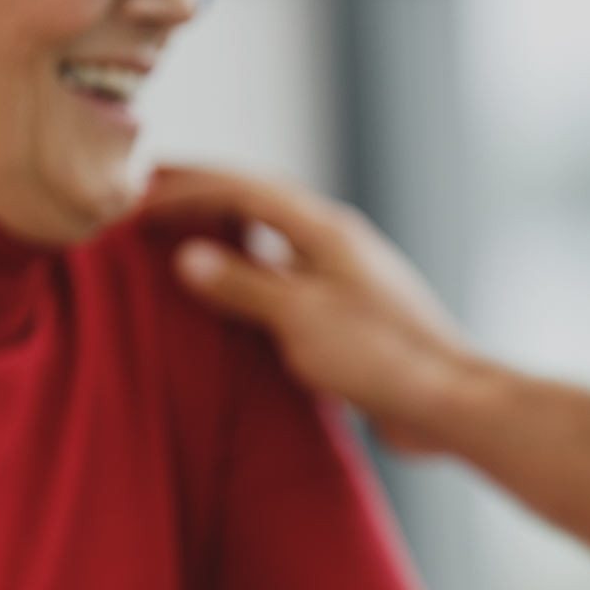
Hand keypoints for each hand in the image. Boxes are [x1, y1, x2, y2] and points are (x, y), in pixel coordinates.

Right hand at [139, 165, 476, 447]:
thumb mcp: (299, 317)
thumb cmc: (381, 355)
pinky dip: (253, 283)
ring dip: (229, 240)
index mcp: (326, 230)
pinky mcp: (352, 318)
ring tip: (179, 247)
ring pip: (276, 245)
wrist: (449, 401)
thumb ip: (242, 285)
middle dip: (206, 201)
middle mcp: (338, 246)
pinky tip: (232, 306)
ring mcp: (347, 280)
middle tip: (152, 203)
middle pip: (261, 206)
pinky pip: (289, 286)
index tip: (141, 194)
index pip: (246, 188)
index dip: (190, 188)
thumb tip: (189, 257)